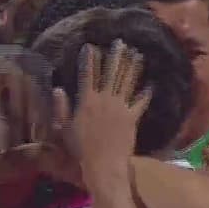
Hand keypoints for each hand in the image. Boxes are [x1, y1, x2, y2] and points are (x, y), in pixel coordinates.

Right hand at [70, 41, 152, 170]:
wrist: (104, 164)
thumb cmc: (81, 149)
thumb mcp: (65, 129)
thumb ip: (61, 108)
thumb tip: (57, 89)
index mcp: (87, 101)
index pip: (88, 75)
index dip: (89, 60)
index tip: (91, 46)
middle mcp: (105, 99)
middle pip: (112, 73)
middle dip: (116, 57)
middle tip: (122, 43)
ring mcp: (120, 107)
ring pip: (127, 82)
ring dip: (133, 67)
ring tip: (137, 54)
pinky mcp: (132, 117)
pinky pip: (141, 102)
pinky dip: (146, 93)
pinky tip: (151, 84)